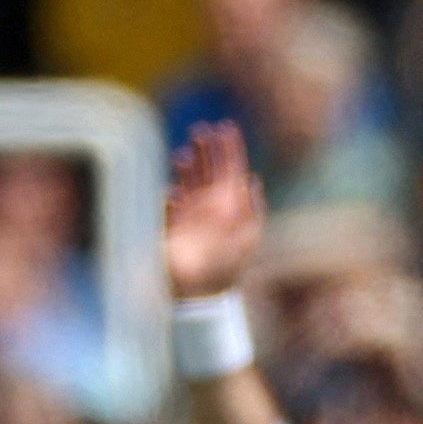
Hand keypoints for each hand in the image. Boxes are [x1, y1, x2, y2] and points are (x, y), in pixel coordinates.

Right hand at [162, 122, 264, 299]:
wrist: (201, 296)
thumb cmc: (227, 269)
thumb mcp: (246, 239)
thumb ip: (250, 209)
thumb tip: (253, 182)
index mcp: (233, 210)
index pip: (232, 172)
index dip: (230, 150)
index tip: (227, 127)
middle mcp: (213, 210)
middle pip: (209, 171)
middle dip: (207, 150)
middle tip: (202, 130)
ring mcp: (191, 216)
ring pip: (188, 181)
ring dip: (187, 166)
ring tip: (186, 153)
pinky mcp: (172, 226)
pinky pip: (169, 202)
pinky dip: (170, 196)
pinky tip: (172, 193)